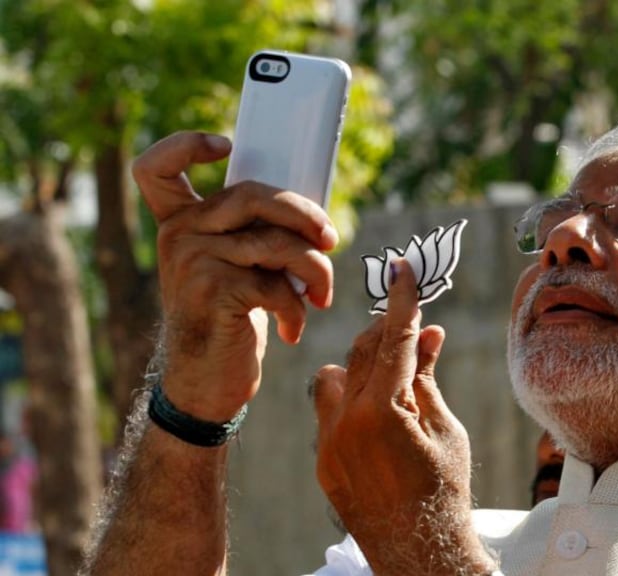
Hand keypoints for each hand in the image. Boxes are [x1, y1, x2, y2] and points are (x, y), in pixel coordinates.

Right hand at [134, 131, 337, 421]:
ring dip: (315, 270)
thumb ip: (254, 232)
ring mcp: (192, 260)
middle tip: (331, 239)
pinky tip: (293, 327)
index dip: (186, 144)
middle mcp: (178, 235)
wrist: (206, 384)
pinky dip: (297, 307)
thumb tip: (315, 213)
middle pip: (254, 195)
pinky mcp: (213, 290)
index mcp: (180, 223)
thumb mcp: (237, 268)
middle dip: (305, 214)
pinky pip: (277, 283)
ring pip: (277, 242)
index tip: (226, 145)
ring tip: (322, 296)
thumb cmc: (231, 321)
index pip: (158, 167)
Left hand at [312, 259, 495, 575]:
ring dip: (361, 367)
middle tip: (413, 324)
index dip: (402, 301)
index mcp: (383, 409)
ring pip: (334, 377)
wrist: (419, 553)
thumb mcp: (444, 428)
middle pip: (363, 351)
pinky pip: (328, 413)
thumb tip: (428, 334)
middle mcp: (346, 421)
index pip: (394, 339)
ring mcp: (328, 443)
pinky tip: (379, 416)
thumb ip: (426, 378)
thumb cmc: (444, 491)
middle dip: (388, 332)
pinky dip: (351, 401)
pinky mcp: (322, 462)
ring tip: (393, 380)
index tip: (403, 269)